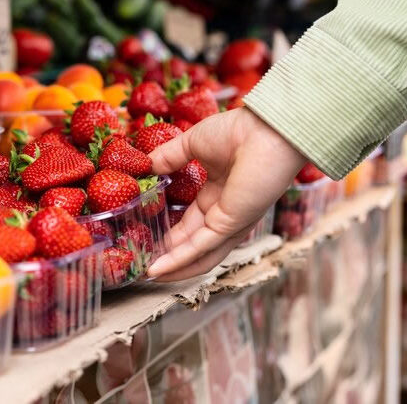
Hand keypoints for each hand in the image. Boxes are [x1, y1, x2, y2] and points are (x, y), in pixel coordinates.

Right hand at [148, 107, 305, 280]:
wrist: (263, 130)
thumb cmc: (238, 131)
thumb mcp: (192, 143)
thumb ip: (168, 157)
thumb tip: (145, 166)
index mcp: (218, 194)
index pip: (190, 222)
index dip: (169, 232)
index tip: (146, 237)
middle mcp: (224, 212)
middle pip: (192, 243)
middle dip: (168, 255)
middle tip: (142, 262)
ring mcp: (229, 222)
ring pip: (198, 255)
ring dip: (173, 267)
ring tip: (149, 276)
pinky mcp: (230, 225)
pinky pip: (201, 249)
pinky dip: (178, 261)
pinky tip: (158, 269)